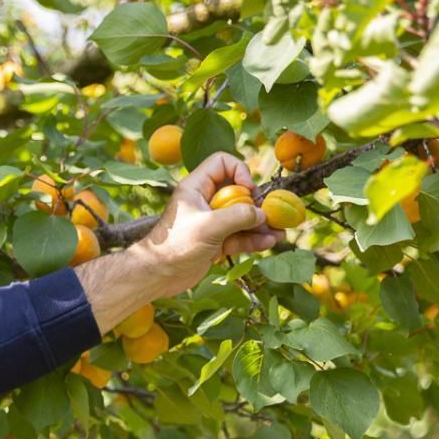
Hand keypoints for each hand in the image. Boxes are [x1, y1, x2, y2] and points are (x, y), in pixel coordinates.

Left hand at [135, 152, 286, 296]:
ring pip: (242, 216)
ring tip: (280, 232)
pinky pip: (240, 235)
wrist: (158, 275)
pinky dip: (254, 238)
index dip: (239, 170)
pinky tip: (270, 242)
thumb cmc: (176, 245)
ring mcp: (212, 222)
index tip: (248, 189)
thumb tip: (262, 214)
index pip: (222, 163)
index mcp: (196, 187)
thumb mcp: (209, 226)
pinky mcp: (216, 241)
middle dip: (258, 202)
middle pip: (238, 191)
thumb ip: (238, 216)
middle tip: (273, 213)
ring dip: (261, 223)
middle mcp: (205, 201)